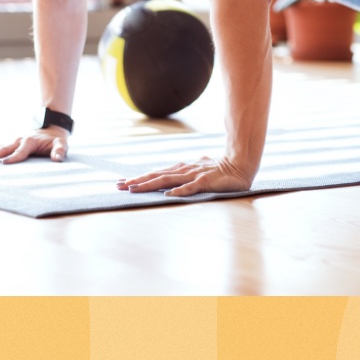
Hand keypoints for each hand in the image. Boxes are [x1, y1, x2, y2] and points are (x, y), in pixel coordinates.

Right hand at [0, 127, 68, 163]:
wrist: (51, 129)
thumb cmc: (55, 140)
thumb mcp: (61, 144)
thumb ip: (60, 151)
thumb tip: (58, 159)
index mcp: (30, 141)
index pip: (21, 151)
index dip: (14, 157)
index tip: (5, 163)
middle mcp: (18, 140)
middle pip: (3, 148)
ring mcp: (11, 142)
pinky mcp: (8, 145)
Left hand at [116, 155, 252, 196]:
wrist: (240, 164)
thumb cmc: (218, 169)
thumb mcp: (198, 171)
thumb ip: (185, 175)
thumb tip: (174, 182)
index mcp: (181, 169)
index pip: (156, 174)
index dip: (139, 178)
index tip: (122, 183)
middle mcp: (183, 171)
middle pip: (156, 176)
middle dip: (137, 181)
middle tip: (119, 186)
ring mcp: (194, 175)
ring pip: (167, 181)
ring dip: (150, 185)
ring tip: (134, 189)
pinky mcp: (205, 182)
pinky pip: (190, 188)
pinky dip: (179, 191)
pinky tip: (168, 195)